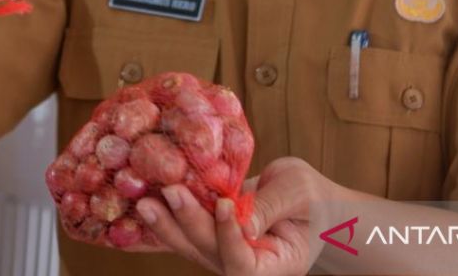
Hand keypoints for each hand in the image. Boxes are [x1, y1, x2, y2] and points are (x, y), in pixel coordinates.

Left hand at [134, 157, 329, 274]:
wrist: (308, 202)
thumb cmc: (313, 199)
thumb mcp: (299, 193)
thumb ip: (270, 206)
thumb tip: (240, 221)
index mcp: (275, 265)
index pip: (244, 262)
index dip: (229, 236)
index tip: (224, 204)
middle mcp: (245, 266)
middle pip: (210, 253)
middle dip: (189, 223)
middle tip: (170, 192)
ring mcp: (224, 254)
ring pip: (192, 245)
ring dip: (168, 223)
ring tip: (146, 201)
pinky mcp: (211, 236)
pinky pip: (186, 231)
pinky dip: (166, 217)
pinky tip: (144, 202)